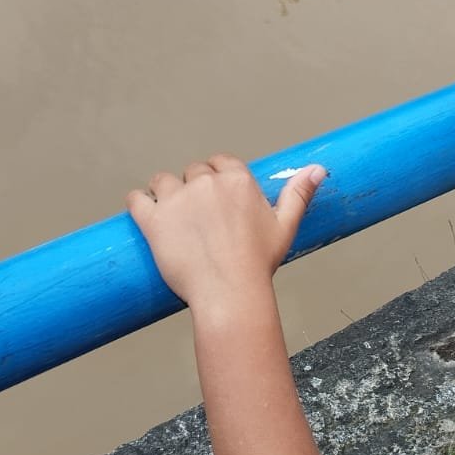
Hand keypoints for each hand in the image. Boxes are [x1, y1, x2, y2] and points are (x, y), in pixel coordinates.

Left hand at [128, 155, 325, 308]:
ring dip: (165, 193)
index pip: (220, 162)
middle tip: (197, 216)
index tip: (217, 198)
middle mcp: (206, 183)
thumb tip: (318, 169)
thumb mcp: (285, 226)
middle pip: (192, 171)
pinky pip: (137, 198)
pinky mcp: (153, 219)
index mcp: (237, 180)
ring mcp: (177, 199)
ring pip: (163, 181)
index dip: (216, 178)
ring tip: (172, 217)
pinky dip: (138, 203)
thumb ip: (299, 193)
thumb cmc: (257, 263)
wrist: (230, 292)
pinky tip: (144, 212)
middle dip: (193, 188)